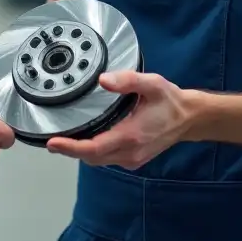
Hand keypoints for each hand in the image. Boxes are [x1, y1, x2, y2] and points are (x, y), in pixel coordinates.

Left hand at [46, 71, 191, 168]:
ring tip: (63, 139)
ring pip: (98, 160)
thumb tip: (103, 80)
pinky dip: (93, 152)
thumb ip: (127, 80)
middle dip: (70, 150)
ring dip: (81, 152)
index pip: (94, 148)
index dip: (71, 147)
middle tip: (51, 139)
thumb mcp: (152, 84)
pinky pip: (107, 159)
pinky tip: (86, 139)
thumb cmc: (170, 101)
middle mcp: (130, 152)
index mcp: (131, 136)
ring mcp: (132, 159)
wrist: (190, 119)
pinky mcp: (133, 159)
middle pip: (92, 157)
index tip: (53, 143)